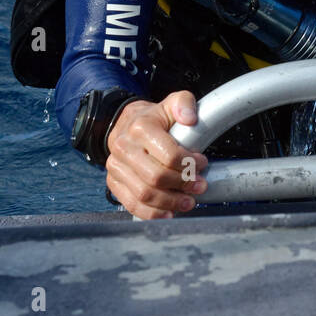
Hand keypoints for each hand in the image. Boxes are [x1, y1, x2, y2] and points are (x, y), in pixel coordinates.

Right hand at [105, 91, 208, 219]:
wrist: (127, 124)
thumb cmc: (155, 118)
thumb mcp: (172, 103)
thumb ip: (184, 104)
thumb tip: (190, 118)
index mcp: (140, 127)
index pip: (169, 154)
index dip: (189, 164)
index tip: (202, 163)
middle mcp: (123, 147)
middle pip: (156, 177)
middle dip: (183, 185)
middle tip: (200, 186)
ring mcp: (115, 166)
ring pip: (144, 194)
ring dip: (171, 202)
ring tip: (189, 202)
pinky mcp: (113, 182)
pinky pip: (131, 204)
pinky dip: (152, 213)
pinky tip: (169, 213)